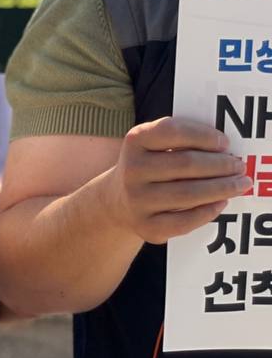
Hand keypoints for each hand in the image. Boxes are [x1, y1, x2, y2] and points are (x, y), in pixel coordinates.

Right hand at [107, 116, 250, 243]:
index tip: (225, 143)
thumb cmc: (149, 166)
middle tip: (239, 166)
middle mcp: (132, 169)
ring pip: (189, 194)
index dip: (203, 136)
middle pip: (186, 164)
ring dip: (222, 188)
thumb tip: (223, 150)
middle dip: (220, 165)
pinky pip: (185, 221)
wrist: (117, 200)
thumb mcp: (153, 145)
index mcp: (135, 140)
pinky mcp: (146, 226)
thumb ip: (181, 139)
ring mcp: (137, 199)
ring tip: (240, 184)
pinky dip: (208, 211)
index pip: (172, 131)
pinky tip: (221, 203)